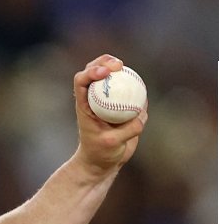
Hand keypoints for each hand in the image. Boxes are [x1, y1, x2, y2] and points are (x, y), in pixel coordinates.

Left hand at [71, 55, 147, 179]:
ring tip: (126, 69)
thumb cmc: (101, 153)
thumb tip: (141, 115)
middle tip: (119, 65)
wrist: (103, 161)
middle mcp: (95, 99)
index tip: (105, 72)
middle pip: (96, 71)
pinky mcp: (124, 106)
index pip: (81, 81)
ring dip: (121, 69)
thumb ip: (127, 130)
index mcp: (85, 105)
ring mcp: (109, 101)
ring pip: (113, 78)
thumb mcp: (112, 144)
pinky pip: (131, 91)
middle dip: (105, 61)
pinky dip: (136, 86)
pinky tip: (140, 87)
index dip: (91, 71)